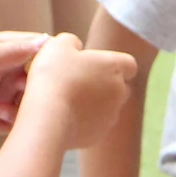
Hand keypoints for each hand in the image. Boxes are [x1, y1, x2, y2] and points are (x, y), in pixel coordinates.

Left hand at [0, 31, 47, 132]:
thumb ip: (15, 50)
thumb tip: (47, 40)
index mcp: (10, 48)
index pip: (41, 51)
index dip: (48, 65)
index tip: (44, 79)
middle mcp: (11, 68)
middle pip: (38, 83)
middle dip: (28, 96)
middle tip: (13, 102)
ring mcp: (5, 89)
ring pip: (27, 104)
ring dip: (14, 113)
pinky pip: (11, 120)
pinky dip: (1, 123)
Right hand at [23, 33, 137, 149]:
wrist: (47, 115)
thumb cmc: (54, 75)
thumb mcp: (59, 45)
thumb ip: (72, 41)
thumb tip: (76, 48)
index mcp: (115, 67)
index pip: (128, 64)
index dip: (113, 64)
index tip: (95, 65)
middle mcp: (120, 92)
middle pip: (119, 86)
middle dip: (104, 85)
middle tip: (78, 83)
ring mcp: (111, 115)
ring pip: (108, 108)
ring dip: (94, 104)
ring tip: (68, 101)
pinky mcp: (99, 134)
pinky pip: (95, 125)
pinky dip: (84, 121)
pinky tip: (65, 117)